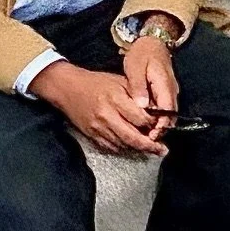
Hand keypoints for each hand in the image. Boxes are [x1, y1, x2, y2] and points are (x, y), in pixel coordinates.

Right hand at [30, 61, 166, 156]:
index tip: (162, 126)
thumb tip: (156, 108)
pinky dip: (124, 148)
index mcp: (116, 99)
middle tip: (162, 150)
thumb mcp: (120, 81)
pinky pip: (111, 147)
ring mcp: (98, 127)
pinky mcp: (91, 135)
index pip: (140, 118)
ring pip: (123, 144)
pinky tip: (133, 146)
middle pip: (132, 137)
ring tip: (151, 149)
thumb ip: (138, 94)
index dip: (153, 125)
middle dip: (150, 145)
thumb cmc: (96, 82)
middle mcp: (107, 115)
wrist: (67, 88)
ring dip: (138, 149)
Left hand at [121, 35, 177, 142]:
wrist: (153, 42)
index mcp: (164, 84)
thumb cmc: (142, 54)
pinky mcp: (166, 92)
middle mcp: (171, 90)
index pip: (167, 109)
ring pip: (168, 114)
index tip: (151, 136)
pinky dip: (157, 119)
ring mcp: (170, 91)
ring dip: (159, 126)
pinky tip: (147, 125)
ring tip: (146, 137)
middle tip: (147, 142)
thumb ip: (138, 86)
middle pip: (170, 115)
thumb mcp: (136, 67)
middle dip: (160, 130)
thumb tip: (141, 105)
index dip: (160, 125)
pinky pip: (165, 109)